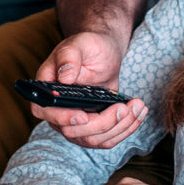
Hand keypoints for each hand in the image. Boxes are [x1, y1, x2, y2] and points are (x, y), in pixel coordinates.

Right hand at [32, 30, 145, 149]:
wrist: (104, 55)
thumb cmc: (89, 47)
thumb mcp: (79, 44)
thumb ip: (69, 57)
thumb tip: (64, 77)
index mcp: (46, 90)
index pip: (45, 112)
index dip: (62, 118)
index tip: (83, 116)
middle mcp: (57, 111)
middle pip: (74, 132)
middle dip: (103, 123)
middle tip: (125, 106)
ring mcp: (75, 123)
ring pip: (93, 140)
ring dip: (119, 127)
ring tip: (138, 106)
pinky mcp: (93, 129)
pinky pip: (107, 140)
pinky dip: (125, 130)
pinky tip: (138, 114)